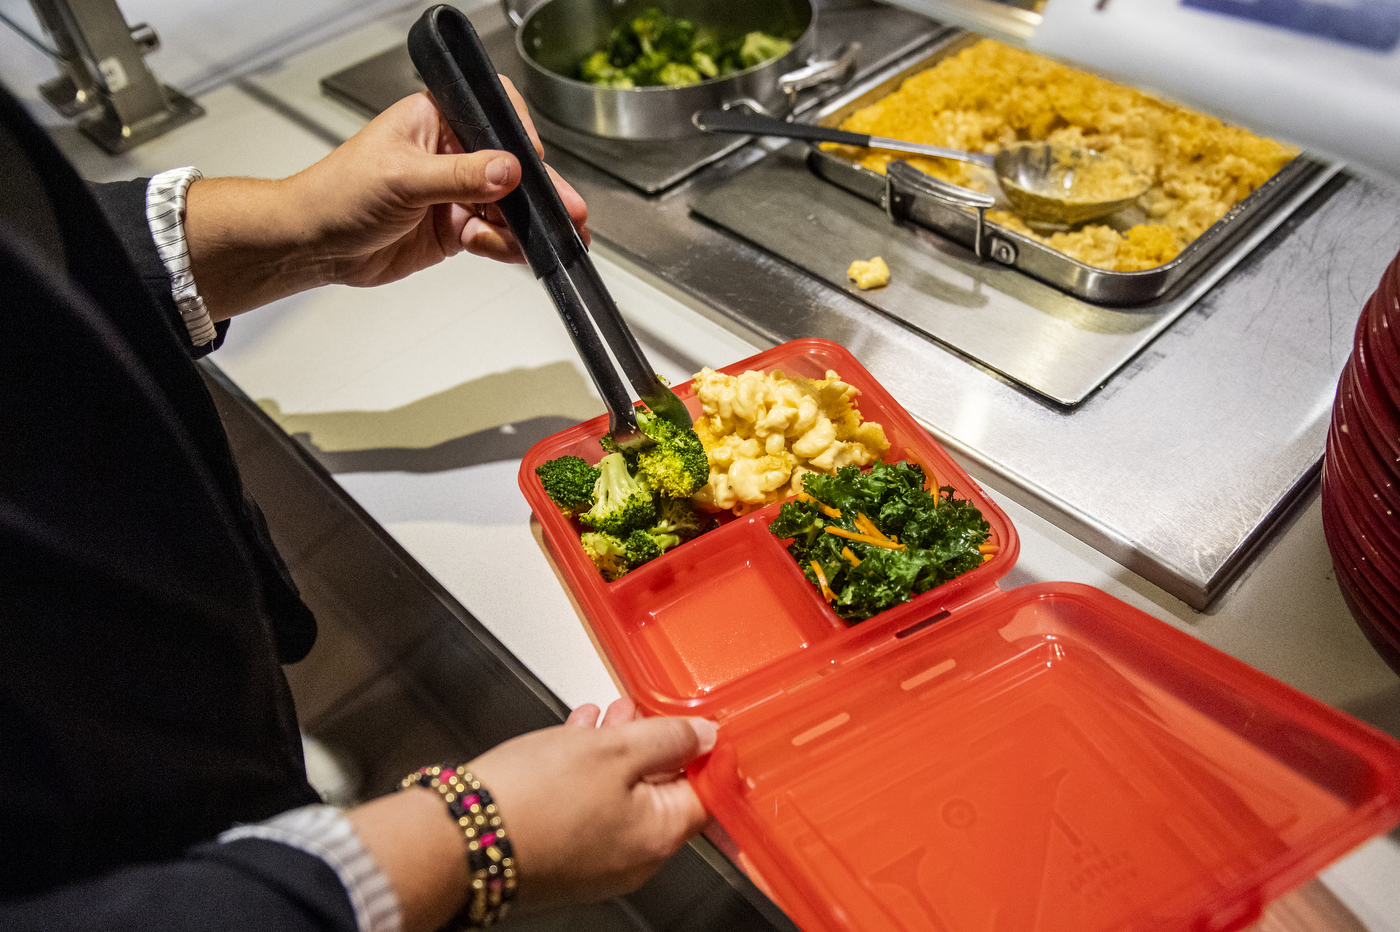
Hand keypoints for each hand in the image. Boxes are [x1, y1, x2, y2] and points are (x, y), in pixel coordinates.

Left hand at [293, 83, 588, 283]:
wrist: (313, 245)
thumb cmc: (337, 193)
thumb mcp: (402, 178)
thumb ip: (461, 176)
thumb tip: (508, 169)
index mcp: (436, 120)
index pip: (493, 113)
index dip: (519, 137)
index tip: (532, 163)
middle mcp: (451, 154)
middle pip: (512, 168)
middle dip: (540, 192)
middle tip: (568, 211)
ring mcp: (456, 193)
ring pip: (509, 208)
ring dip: (524, 226)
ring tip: (536, 241)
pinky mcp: (456, 229)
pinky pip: (496, 236)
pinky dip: (506, 247)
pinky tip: (503, 250)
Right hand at [469, 699, 715, 904]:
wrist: (459, 838)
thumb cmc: (533, 799)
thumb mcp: (614, 749)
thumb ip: (667, 738)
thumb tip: (704, 736)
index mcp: (658, 837)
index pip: (703, 793)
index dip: (701, 752)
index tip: (692, 724)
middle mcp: (633, 861)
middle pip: (660, 795)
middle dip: (651, 746)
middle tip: (642, 712)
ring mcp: (596, 865)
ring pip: (621, 799)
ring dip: (615, 753)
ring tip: (604, 716)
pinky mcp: (562, 859)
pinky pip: (589, 812)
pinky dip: (587, 774)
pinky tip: (573, 739)